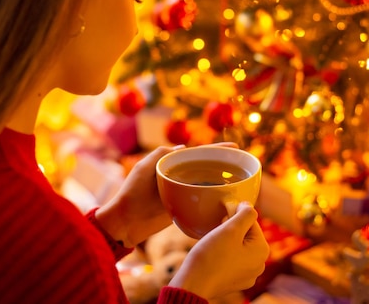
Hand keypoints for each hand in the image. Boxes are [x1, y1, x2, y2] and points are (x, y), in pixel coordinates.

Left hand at [96, 142, 236, 245]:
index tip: (234, 146)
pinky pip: (202, 200)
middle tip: (243, 163)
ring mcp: (182, 193)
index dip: (216, 149)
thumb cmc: (132, 193)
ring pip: (206, 183)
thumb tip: (184, 146)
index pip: (197, 153)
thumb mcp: (144, 167)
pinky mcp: (183, 208)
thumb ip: (161, 154)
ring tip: (241, 179)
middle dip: (224, 164)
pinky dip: (214, 197)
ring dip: (222, 180)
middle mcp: (179, 176)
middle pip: (206, 167)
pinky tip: (228, 199)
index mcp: (170, 164)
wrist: (125, 222)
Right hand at [168, 202, 269, 299]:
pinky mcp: (236, 281)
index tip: (221, 219)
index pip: (251, 220)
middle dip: (231, 229)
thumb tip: (248, 206)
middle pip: (246, 234)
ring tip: (214, 244)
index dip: (234, 215)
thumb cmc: (211, 256)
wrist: (193, 284)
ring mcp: (248, 275)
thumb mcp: (230, 229)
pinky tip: (213, 256)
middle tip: (216, 232)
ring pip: (239, 246)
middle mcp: (259, 264)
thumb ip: (245, 214)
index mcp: (262, 250)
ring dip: (227, 240)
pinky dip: (224, 254)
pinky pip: (233, 259)